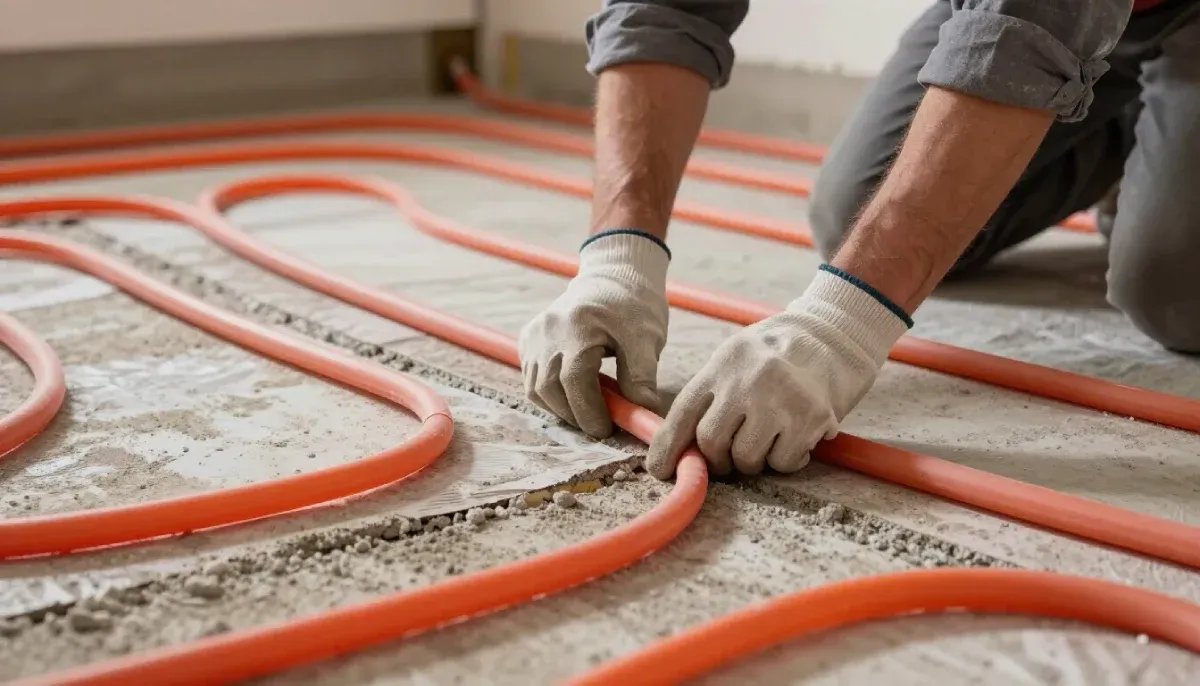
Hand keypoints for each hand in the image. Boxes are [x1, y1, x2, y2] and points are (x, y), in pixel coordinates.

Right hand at [518, 231, 669, 437]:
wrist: (614, 275)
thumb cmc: (634, 306)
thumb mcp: (647, 339)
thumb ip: (642, 377)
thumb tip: (640, 413)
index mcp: (578, 326)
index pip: (574, 381)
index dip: (588, 412)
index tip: (606, 429)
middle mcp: (547, 329)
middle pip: (548, 388)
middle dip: (574, 415)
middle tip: (599, 425)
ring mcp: (534, 333)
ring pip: (535, 387)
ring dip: (560, 407)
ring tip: (587, 410)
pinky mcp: (528, 337)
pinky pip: (531, 376)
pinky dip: (549, 392)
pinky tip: (572, 393)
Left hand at [647, 267, 910, 478]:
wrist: (833, 336)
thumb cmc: (777, 356)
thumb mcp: (736, 361)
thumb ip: (712, 396)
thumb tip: (682, 448)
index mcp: (722, 365)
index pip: (684, 412)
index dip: (667, 447)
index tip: (659, 470)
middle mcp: (746, 380)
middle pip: (711, 442)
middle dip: (717, 460)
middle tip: (731, 458)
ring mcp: (778, 399)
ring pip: (746, 458)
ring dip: (754, 461)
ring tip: (769, 440)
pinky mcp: (809, 417)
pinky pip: (783, 462)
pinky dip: (787, 460)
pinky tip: (796, 438)